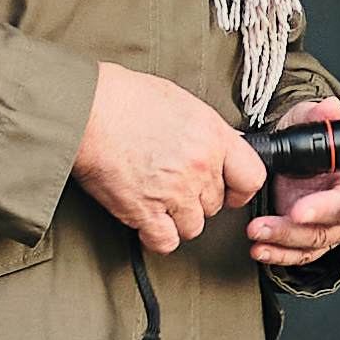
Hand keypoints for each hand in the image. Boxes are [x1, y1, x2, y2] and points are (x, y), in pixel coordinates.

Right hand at [72, 63, 262, 255]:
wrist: (87, 108)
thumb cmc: (125, 98)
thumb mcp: (181, 102)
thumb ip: (205, 130)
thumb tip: (220, 145)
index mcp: (212, 136)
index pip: (251, 177)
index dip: (241, 189)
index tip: (230, 191)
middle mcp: (198, 166)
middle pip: (215, 204)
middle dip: (197, 200)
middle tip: (175, 186)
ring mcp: (172, 191)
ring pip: (193, 227)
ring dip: (178, 219)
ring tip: (159, 202)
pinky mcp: (143, 211)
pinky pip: (165, 241)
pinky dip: (157, 237)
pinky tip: (147, 222)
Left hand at [243, 114, 339, 273]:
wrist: (294, 152)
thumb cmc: (315, 134)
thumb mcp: (313, 116)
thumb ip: (321, 113)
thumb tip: (330, 108)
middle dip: (318, 215)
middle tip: (295, 212)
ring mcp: (334, 221)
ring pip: (318, 237)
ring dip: (287, 236)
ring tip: (258, 229)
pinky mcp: (313, 235)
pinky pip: (301, 252)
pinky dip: (279, 253)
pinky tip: (260, 248)